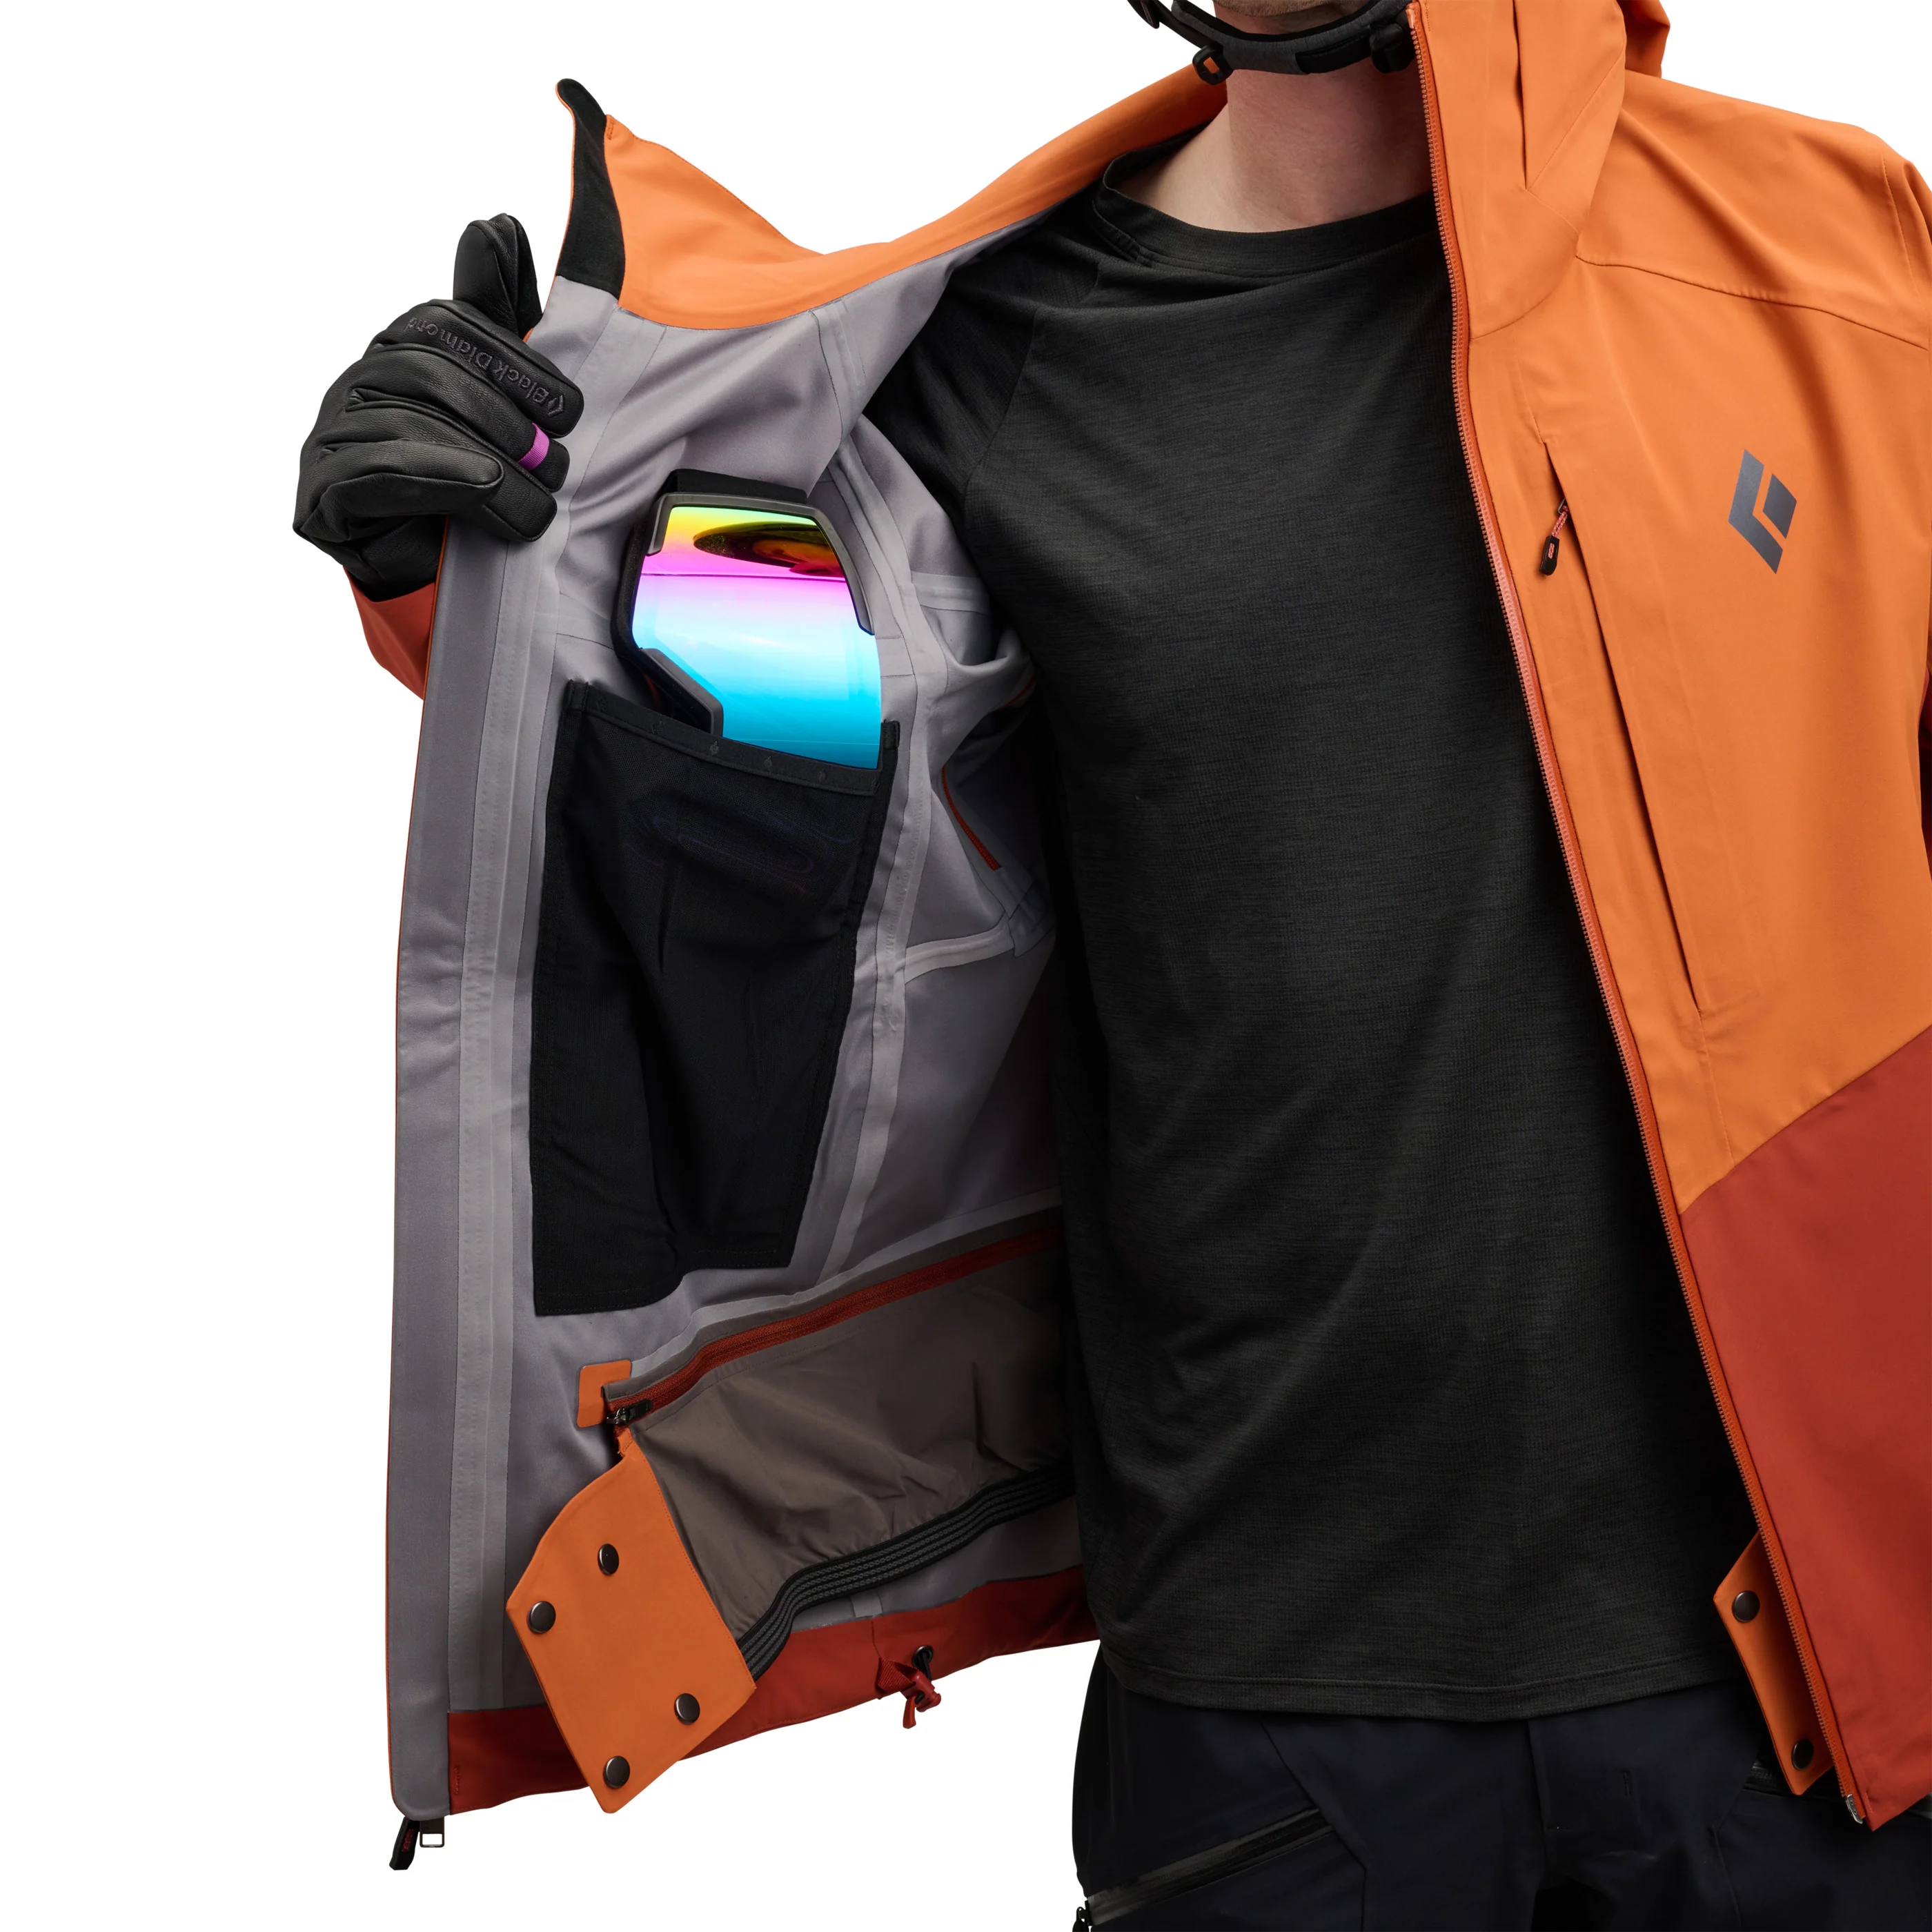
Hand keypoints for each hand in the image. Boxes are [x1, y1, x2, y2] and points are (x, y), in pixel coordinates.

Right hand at [294, 214, 584, 600]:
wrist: (437, 581)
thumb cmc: (477, 485)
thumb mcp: (502, 399)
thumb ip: (500, 318)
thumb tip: (495, 222)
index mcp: (398, 350)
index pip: (445, 324)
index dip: (512, 361)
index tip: (569, 410)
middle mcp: (356, 383)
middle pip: (425, 370)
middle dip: (502, 417)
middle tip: (555, 464)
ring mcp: (328, 438)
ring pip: (405, 423)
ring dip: (486, 463)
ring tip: (536, 504)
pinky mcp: (319, 497)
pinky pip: (374, 473)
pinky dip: (439, 481)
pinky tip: (484, 494)